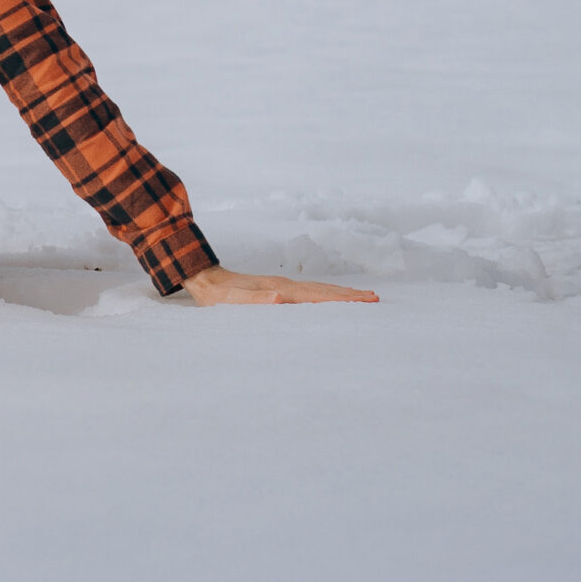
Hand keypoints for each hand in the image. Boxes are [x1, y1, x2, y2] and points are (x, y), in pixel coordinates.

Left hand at [180, 264, 378, 305]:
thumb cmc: (219, 296)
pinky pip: (309, 293)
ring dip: (340, 294)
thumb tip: (280, 297)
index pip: (318, 296)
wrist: (205, 280)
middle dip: (349, 295)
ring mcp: (283, 286)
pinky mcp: (278, 289)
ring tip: (362, 297)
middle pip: (323, 290)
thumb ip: (256, 300)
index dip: (342, 299)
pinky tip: (330, 300)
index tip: (365, 300)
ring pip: (318, 290)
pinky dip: (325, 295)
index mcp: (280, 290)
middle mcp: (285, 286)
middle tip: (375, 299)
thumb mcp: (233, 302)